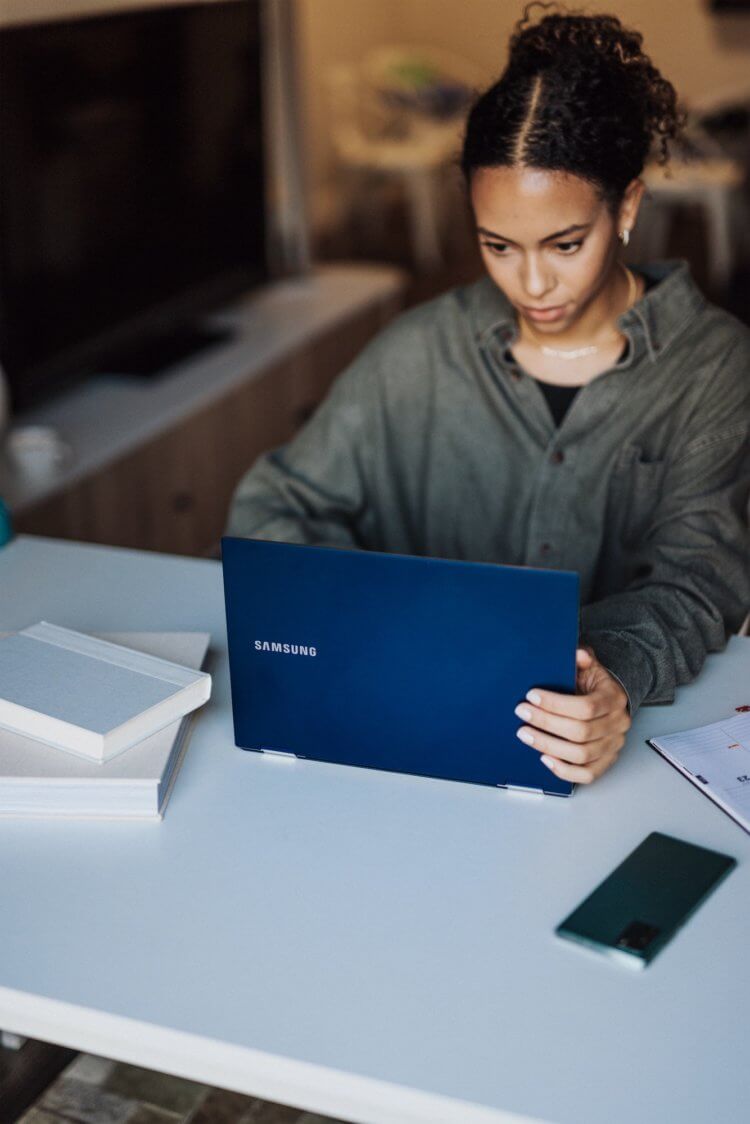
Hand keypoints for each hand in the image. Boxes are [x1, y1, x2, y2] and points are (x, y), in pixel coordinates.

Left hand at [514, 647, 630, 783]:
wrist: (610, 700)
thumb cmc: (594, 684)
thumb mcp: (589, 666)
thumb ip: (583, 659)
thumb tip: (578, 654)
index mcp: (614, 699)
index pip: (585, 707)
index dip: (555, 704)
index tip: (531, 696)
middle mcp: (618, 725)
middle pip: (580, 732)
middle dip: (546, 723)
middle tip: (522, 713)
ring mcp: (613, 746)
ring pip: (581, 755)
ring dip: (548, 746)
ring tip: (526, 734)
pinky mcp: (606, 761)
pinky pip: (587, 774)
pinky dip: (564, 770)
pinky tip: (545, 758)